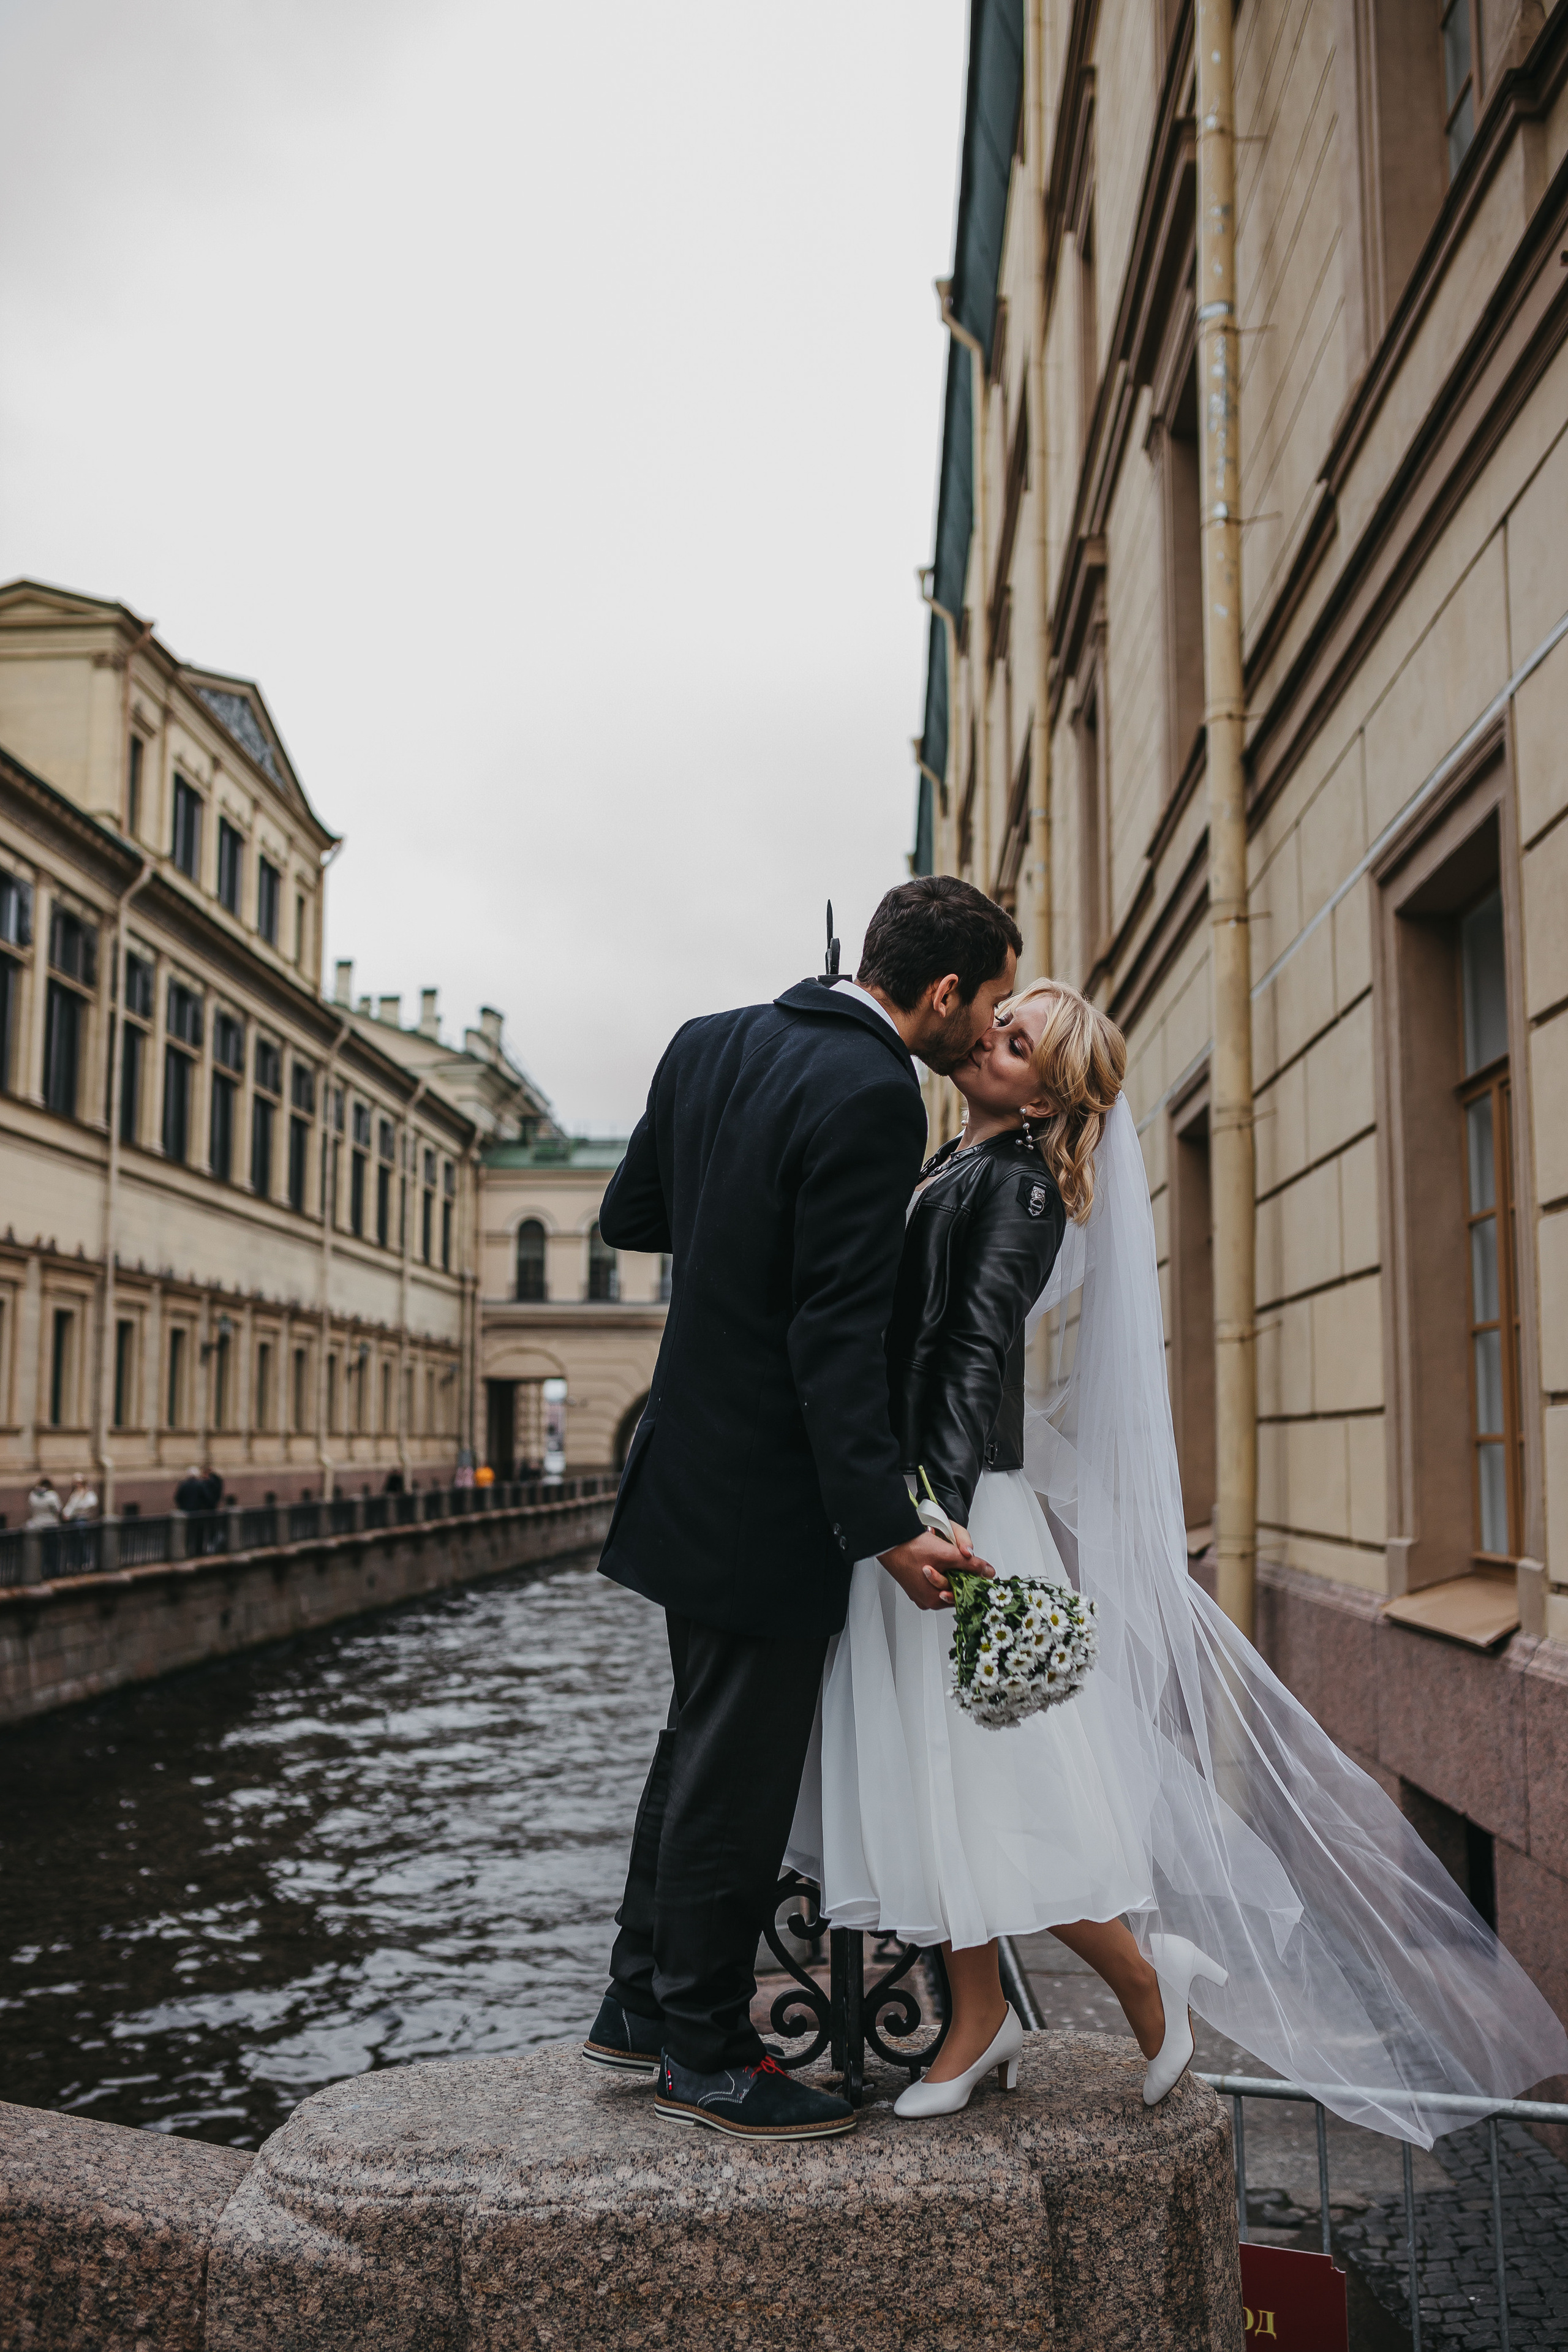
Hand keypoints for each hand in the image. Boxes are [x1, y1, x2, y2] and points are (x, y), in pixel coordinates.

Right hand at [877, 1525, 991, 1610]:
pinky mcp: (913, 1583)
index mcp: (934, 1599)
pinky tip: (934, 1556)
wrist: (890, 1538)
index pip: (962, 1594)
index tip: (974, 1567)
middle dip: (957, 1572)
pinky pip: (932, 1579)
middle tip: (954, 1556)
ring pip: (943, 1582)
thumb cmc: (912, 1548)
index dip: (970, 1579)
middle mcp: (926, 1600)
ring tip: (942, 1554)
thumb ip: (971, 1565)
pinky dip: (937, 1568)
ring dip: (947, 1569)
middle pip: (953, 1588)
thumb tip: (989, 1572)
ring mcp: (918, 1592)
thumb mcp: (948, 1555)